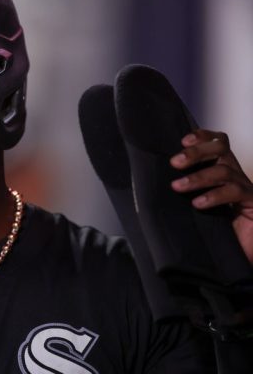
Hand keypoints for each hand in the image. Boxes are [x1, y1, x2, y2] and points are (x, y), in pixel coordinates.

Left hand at [170, 129, 252, 262]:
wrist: (239, 252)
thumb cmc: (215, 227)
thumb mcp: (194, 205)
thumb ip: (182, 191)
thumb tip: (146, 186)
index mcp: (221, 169)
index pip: (216, 142)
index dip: (202, 136)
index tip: (182, 141)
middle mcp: (235, 174)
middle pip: (220, 148)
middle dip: (196, 152)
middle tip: (175, 163)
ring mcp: (245, 187)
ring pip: (224, 170)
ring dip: (198, 177)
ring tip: (177, 187)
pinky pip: (235, 191)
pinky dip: (214, 195)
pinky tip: (198, 203)